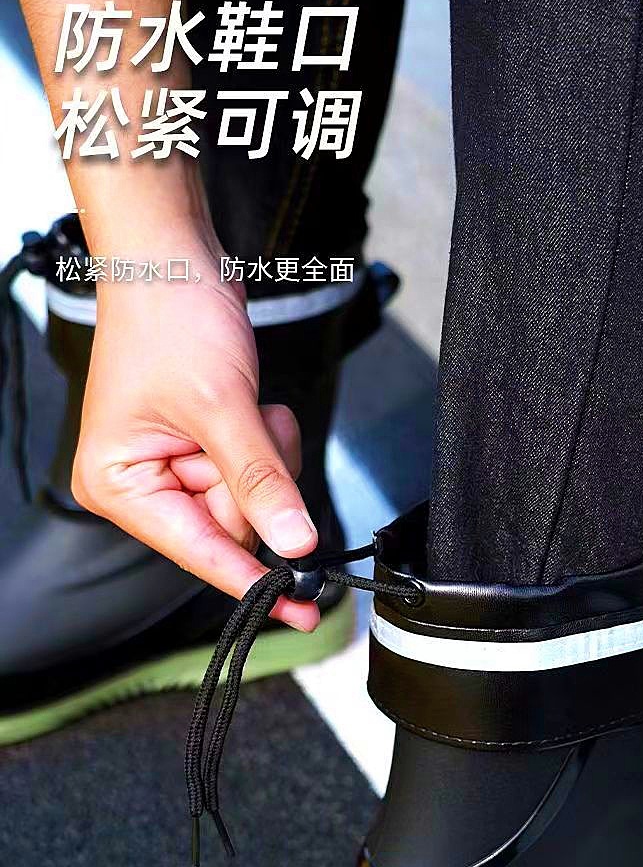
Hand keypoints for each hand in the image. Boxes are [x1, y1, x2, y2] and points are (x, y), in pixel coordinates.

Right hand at [72, 222, 319, 628]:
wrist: (172, 256)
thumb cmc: (169, 317)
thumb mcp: (222, 407)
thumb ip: (259, 481)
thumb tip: (293, 544)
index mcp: (121, 484)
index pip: (199, 551)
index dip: (252, 581)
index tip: (298, 610)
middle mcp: (143, 484)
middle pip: (232, 525)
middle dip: (259, 481)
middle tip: (259, 428)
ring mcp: (175, 467)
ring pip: (251, 500)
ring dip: (268, 455)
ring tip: (251, 406)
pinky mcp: (204, 447)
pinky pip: (254, 471)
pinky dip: (267, 441)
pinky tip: (253, 404)